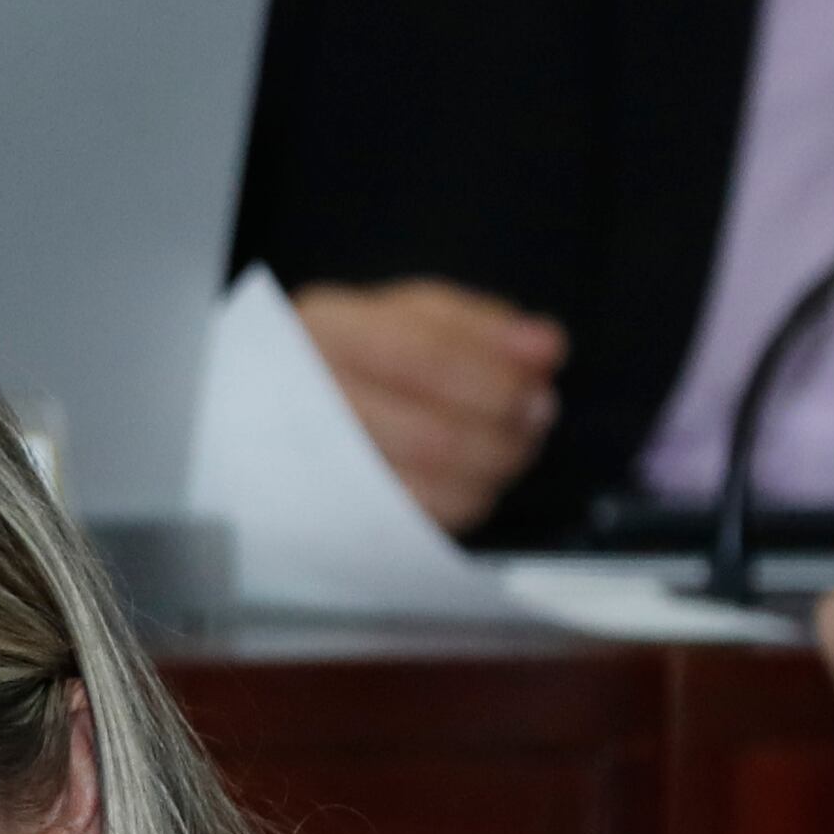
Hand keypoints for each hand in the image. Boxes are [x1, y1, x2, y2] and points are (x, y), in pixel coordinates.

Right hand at [294, 280, 568, 534]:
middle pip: (432, 436)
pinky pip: (425, 518)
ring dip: (496, 463)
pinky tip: (478, 473)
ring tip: (514, 439)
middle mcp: (311, 409)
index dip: (498, 370)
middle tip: (537, 411)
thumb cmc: (358, 354)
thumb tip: (546, 346)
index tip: (547, 366)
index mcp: (325, 335)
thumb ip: (479, 325)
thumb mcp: (408, 315)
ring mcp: (322, 472)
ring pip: (432, 487)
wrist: (286, 409)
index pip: (423, 357)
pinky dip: (471, 495)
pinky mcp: (343, 517)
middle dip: (504, 426)